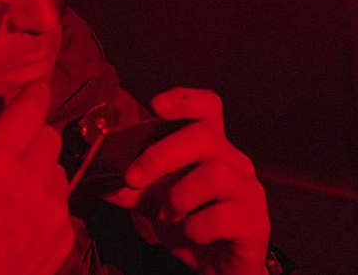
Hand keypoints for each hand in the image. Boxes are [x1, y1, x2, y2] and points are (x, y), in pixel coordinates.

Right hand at [0, 82, 73, 274]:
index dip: (34, 93)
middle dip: (33, 137)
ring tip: (17, 193)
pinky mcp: (66, 234)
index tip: (35, 88)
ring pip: (59, 169)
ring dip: (42, 171)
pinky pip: (62, 203)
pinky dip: (46, 204)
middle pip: (50, 135)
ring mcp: (54, 209)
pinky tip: (23, 223)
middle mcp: (32, 179)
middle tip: (13, 153)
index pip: (30, 109)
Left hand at [104, 88, 270, 274]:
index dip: (184, 99)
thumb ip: (132, 187)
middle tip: (132, 178)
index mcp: (212, 148)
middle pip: (203, 137)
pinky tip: (190, 235)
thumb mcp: (154, 203)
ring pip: (214, 174)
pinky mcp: (255, 223)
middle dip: (160, 155)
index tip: (155, 105)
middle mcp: (235, 161)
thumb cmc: (190, 226)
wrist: (219, 270)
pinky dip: (196, 227)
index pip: (208, 107)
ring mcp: (249, 191)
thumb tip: (102, 177)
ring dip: (179, 197)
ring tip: (168, 216)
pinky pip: (222, 216)